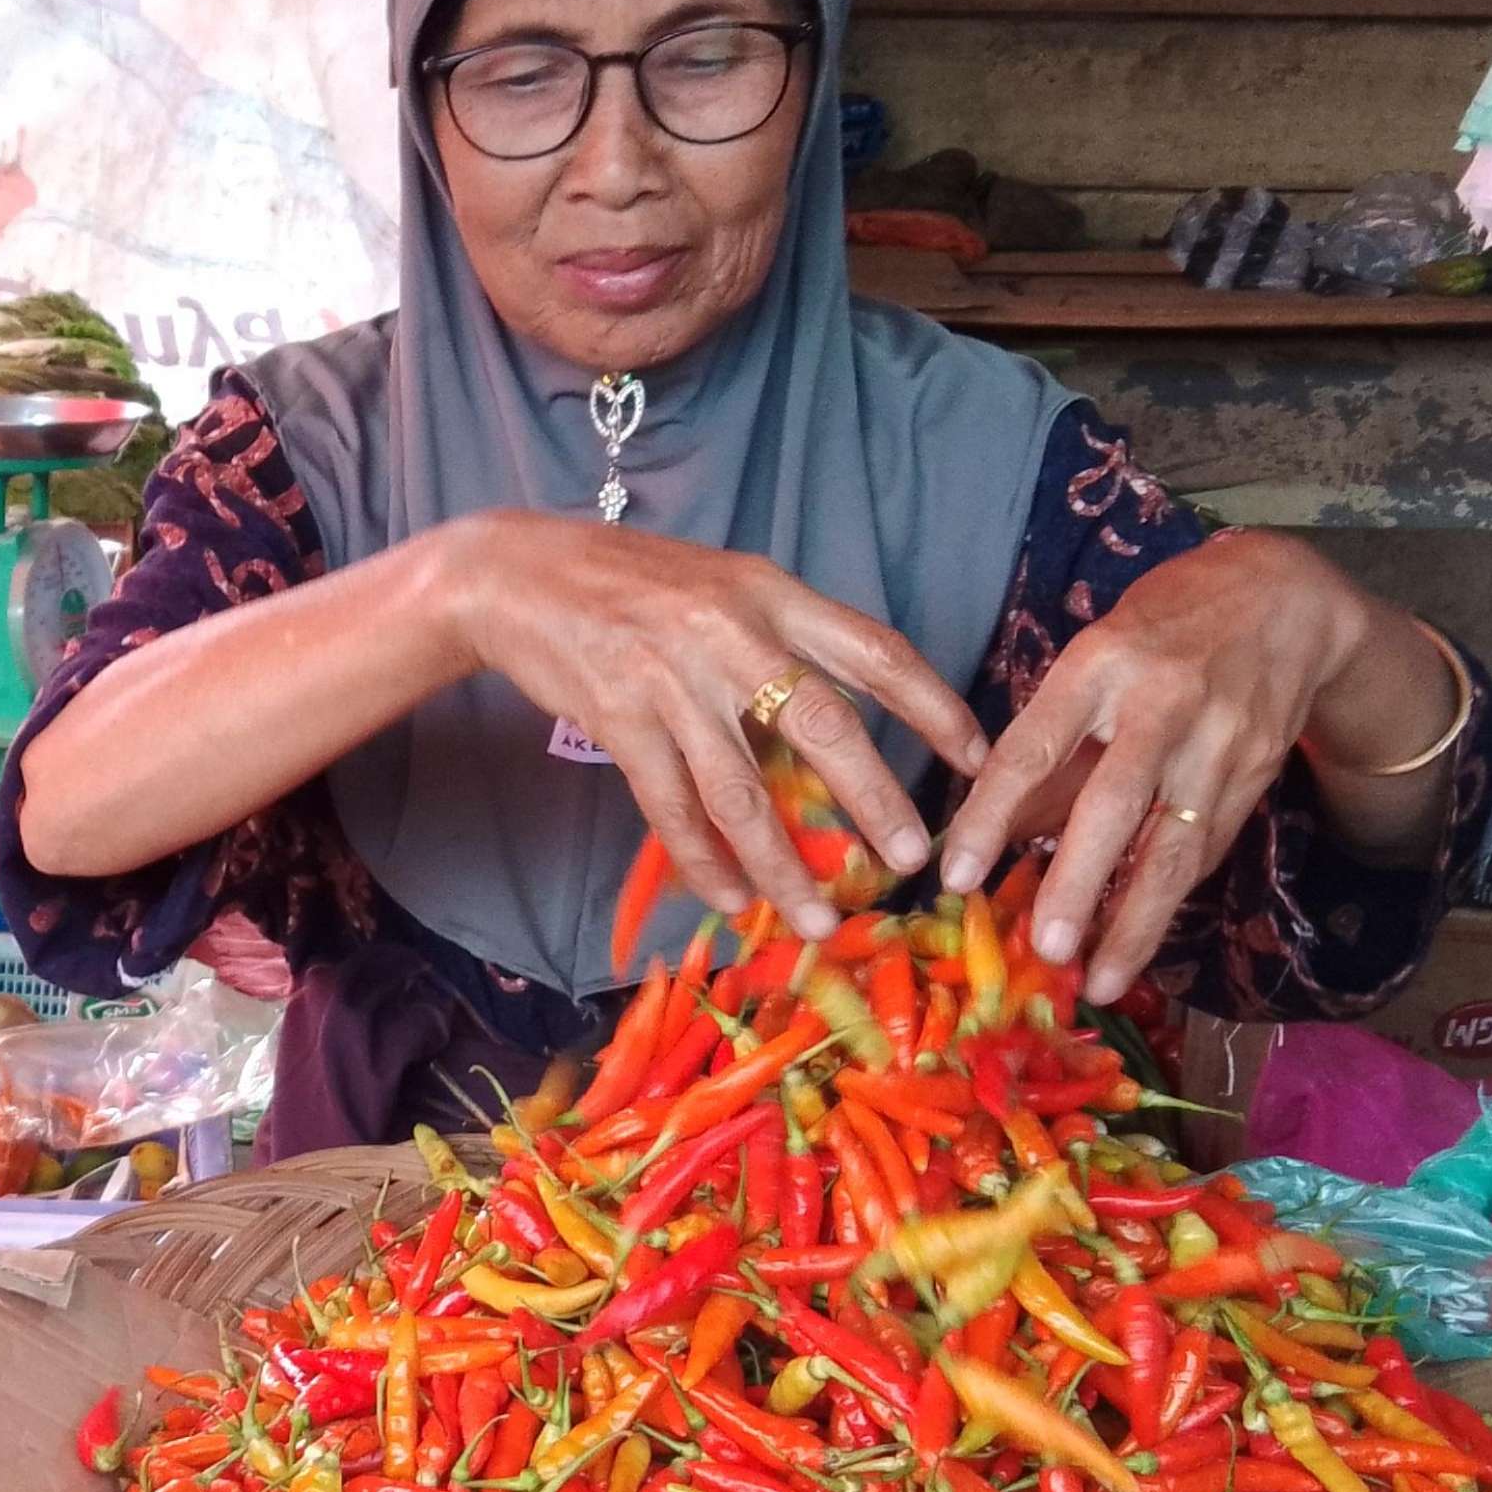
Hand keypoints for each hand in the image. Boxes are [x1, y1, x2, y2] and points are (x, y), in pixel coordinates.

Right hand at [423, 512, 988, 939]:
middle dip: (874, 796)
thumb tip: (840, 716)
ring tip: (818, 918)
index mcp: (770, 592)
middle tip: (910, 858)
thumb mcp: (721, 586)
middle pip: (822, 723)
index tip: (977, 756)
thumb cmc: (628, 583)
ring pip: (742, 789)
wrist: (515, 573)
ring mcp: (673, 679)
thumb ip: (779, 637)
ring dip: (784, 864)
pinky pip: (673, 808)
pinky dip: (704, 861)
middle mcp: (730, 633)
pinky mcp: (620, 720)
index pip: (874, 649)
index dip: (933, 704)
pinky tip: (729, 899)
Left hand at [936, 531, 1372, 1000]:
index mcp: (1098, 665)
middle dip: (1077, 882)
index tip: (958, 876)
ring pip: (1174, 844)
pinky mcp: (1255, 774)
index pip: (1032, 749)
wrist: (1285, 600)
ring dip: (1136, 920)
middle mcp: (1160, 704)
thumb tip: (993, 831)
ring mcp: (1216, 742)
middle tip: (1044, 948)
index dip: (991, 816)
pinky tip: (1139, 941)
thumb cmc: (1162, 630)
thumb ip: (1048, 746)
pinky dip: (1169, 897)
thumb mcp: (1092, 660)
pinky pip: (1206, 848)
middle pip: (1113, 803)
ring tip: (1100, 981)